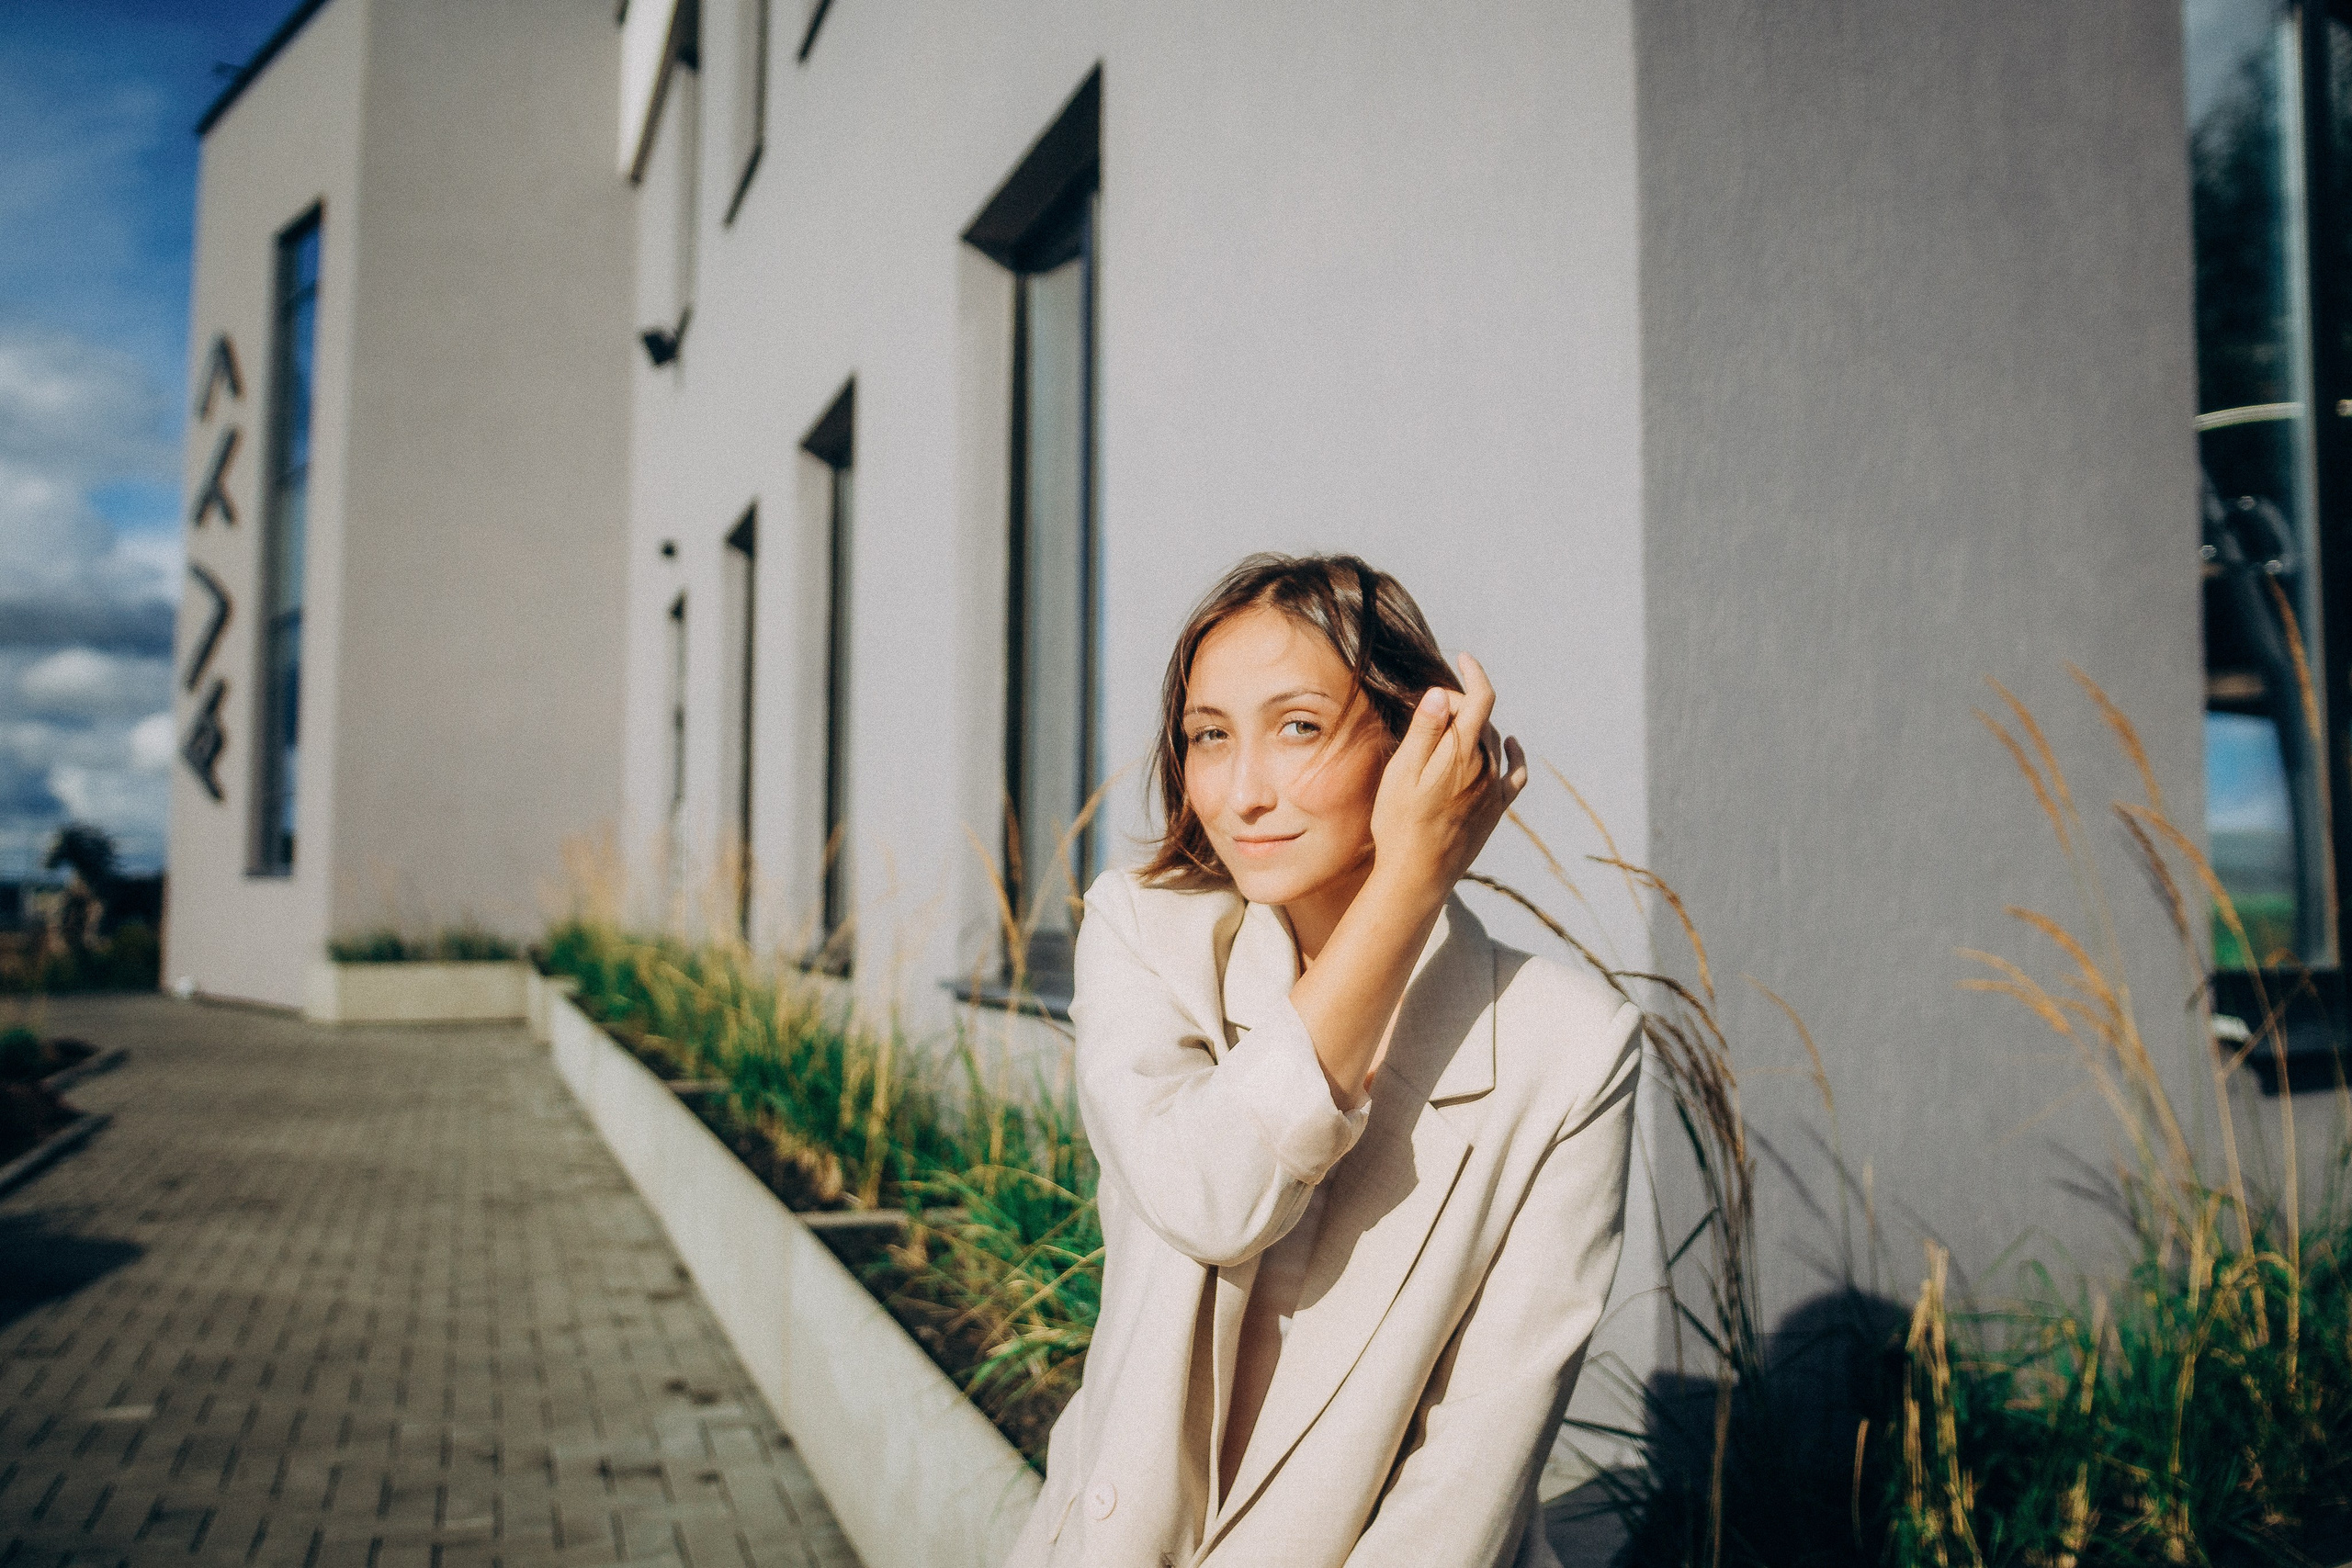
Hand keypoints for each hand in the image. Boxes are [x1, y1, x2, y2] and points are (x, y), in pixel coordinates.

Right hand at [1368, 653, 1527, 907]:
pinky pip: (1515, 772)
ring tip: (1447, 728)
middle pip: (1482, 718)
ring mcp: (1495, 789)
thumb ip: (1423, 733)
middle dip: (1460, 704)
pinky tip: (1510, 744)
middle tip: (1427, 710)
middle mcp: (1487, 768)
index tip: (1462, 658)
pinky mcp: (1497, 808)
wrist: (1418, 876)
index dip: (1474, 673)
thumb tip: (1439, 694)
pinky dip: (1514, 753)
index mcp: (1463, 754)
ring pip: (1493, 741)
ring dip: (1475, 726)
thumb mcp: (1401, 774)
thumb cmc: (1400, 824)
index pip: (1480, 699)